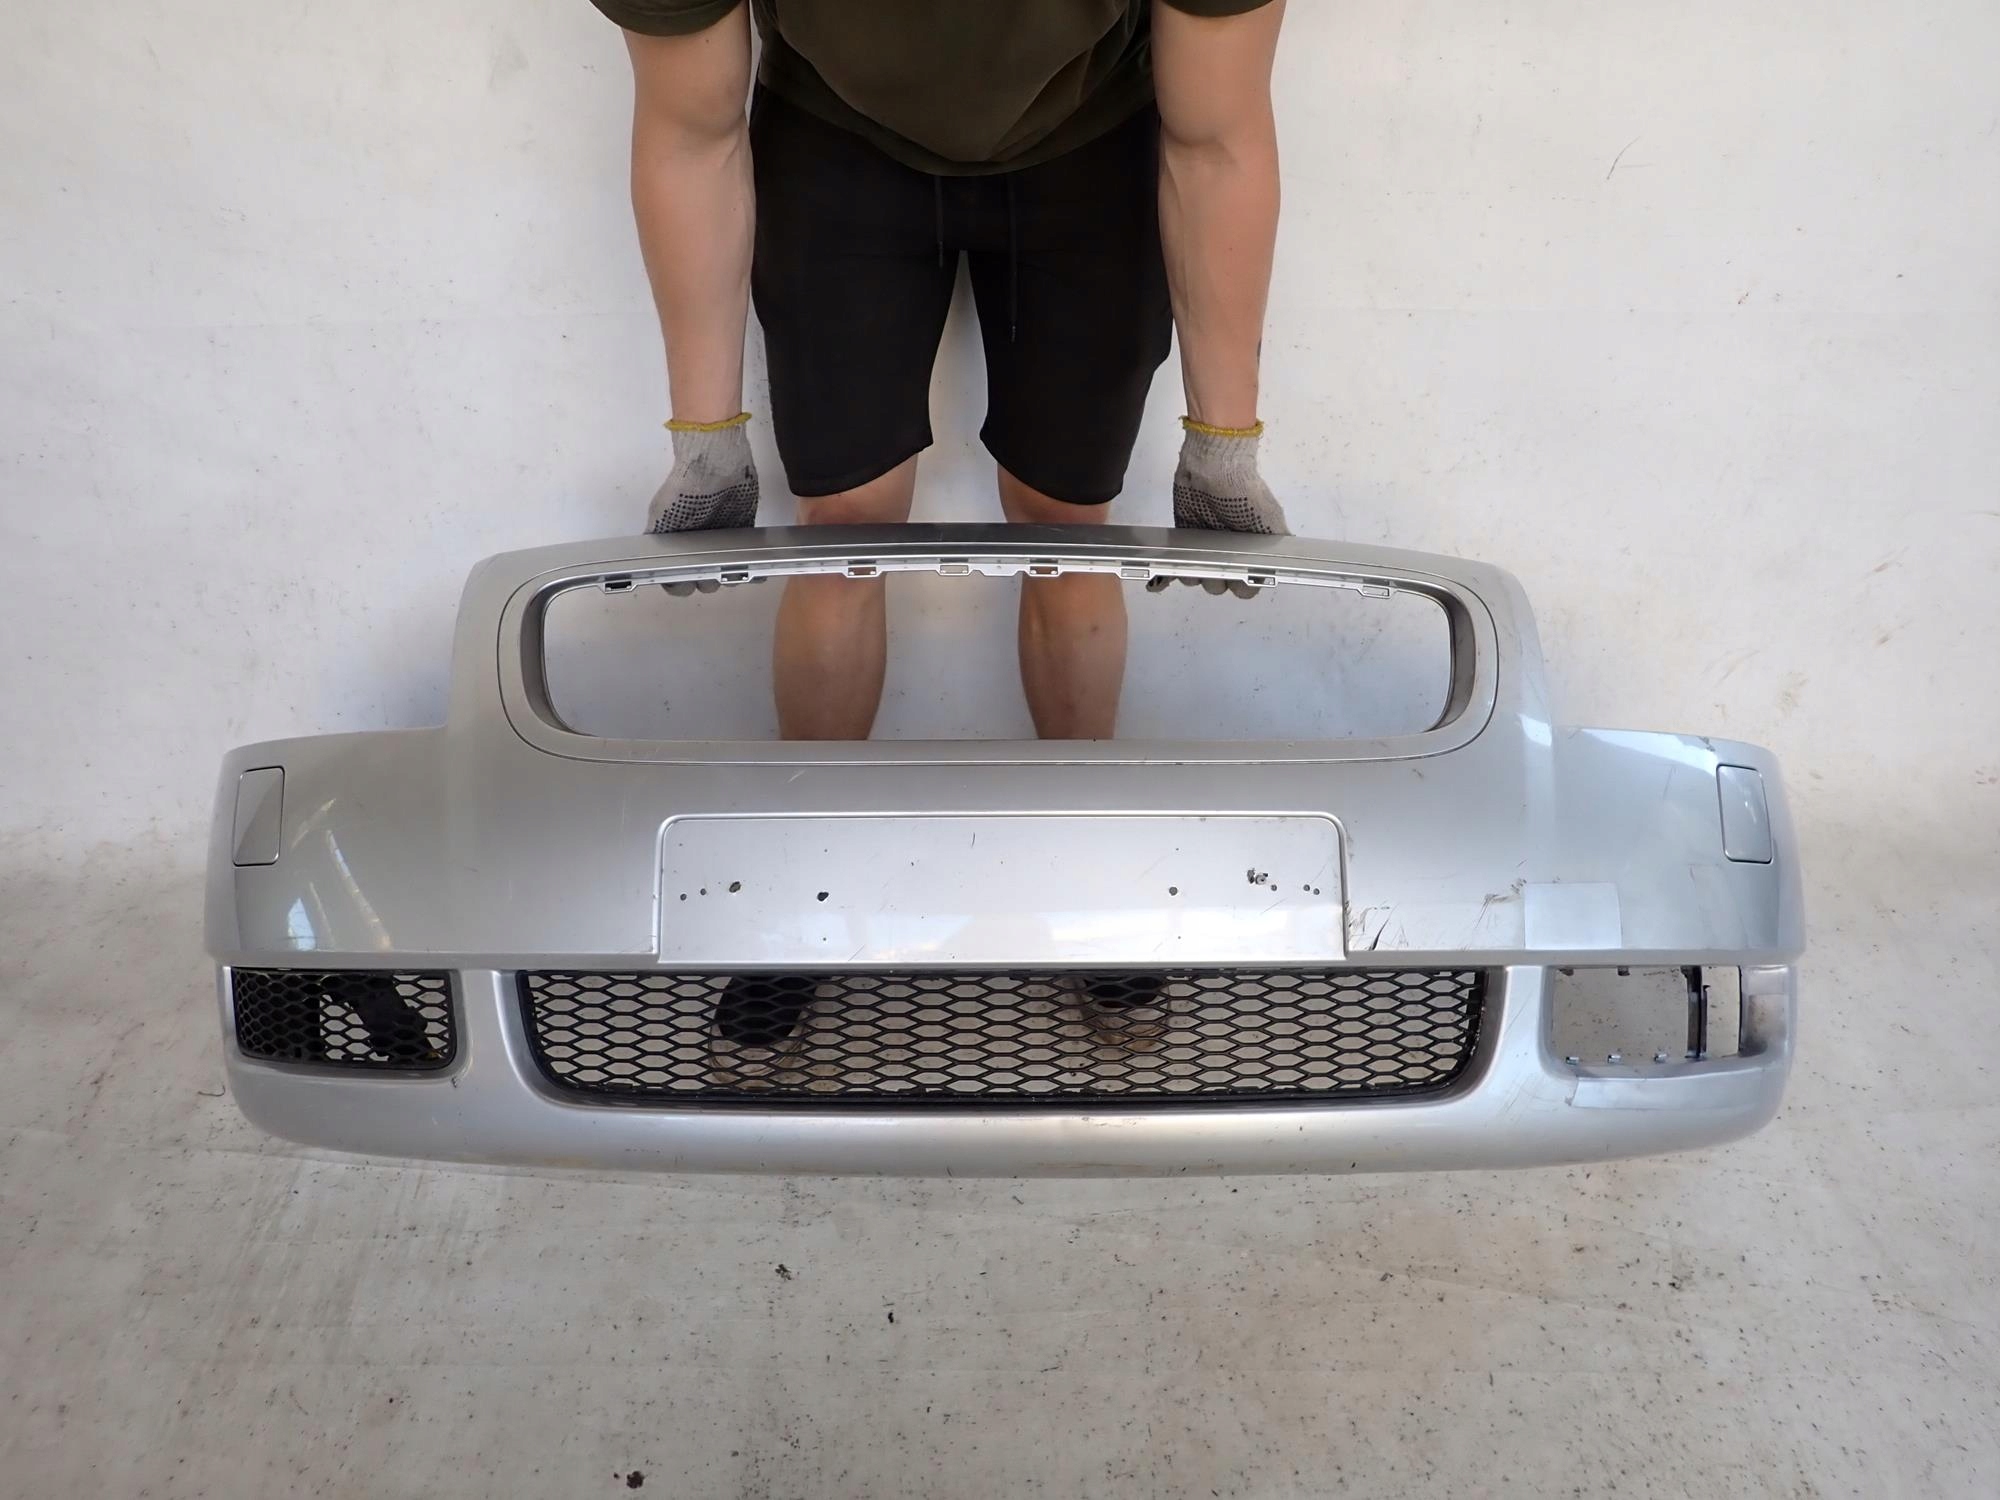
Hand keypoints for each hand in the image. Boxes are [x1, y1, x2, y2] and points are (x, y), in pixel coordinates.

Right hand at [645, 416, 759, 594]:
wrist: (715, 463)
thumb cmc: (684, 488)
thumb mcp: (661, 513)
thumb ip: (658, 537)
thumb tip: (651, 559)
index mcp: (675, 543)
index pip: (673, 577)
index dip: (678, 583)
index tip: (686, 581)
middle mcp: (697, 546)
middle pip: (701, 579)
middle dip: (706, 582)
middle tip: (711, 574)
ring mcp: (722, 541)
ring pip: (726, 572)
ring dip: (730, 577)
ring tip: (734, 572)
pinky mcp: (744, 532)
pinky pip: (748, 556)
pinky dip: (752, 565)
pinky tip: (757, 570)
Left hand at [1149, 419, 1288, 597]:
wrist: (1216, 467)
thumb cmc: (1245, 491)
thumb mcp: (1270, 517)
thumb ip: (1276, 540)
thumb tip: (1288, 554)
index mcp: (1249, 552)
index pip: (1246, 587)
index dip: (1242, 586)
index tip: (1237, 576)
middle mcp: (1226, 553)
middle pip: (1220, 586)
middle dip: (1217, 580)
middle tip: (1215, 565)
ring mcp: (1202, 548)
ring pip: (1197, 579)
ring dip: (1195, 574)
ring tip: (1195, 560)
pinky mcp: (1181, 539)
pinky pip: (1175, 563)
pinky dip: (1172, 569)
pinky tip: (1170, 570)